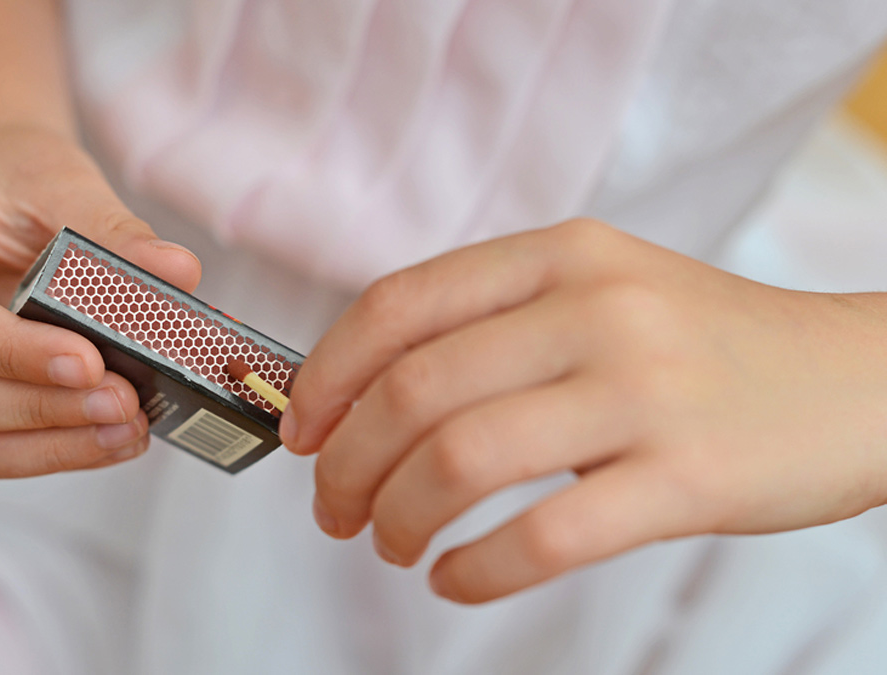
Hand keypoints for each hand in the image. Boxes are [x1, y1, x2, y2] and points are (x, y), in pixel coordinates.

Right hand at [0, 126, 201, 476]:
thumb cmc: (18, 182)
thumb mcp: (64, 182)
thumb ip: (113, 229)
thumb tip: (178, 272)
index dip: (9, 352)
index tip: (88, 361)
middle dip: (36, 409)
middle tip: (122, 403)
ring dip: (46, 446)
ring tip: (126, 430)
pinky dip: (45, 454)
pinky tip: (109, 439)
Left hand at [281, 219, 886, 602]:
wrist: (857, 382)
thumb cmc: (704, 346)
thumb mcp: (602, 291)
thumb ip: (494, 323)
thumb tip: (361, 395)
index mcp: (561, 255)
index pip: (398, 305)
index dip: (326, 375)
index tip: (300, 430)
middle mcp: (596, 309)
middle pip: (412, 392)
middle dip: (345, 466)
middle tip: (334, 509)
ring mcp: (643, 392)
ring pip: (460, 461)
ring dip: (397, 519)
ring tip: (394, 544)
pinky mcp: (687, 478)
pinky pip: (542, 536)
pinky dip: (472, 571)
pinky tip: (455, 579)